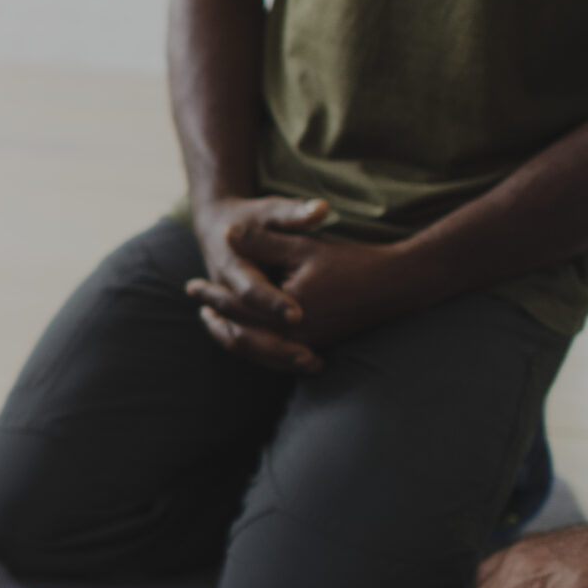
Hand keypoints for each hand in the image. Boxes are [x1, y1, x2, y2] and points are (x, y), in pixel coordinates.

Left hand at [187, 200, 426, 372]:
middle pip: (241, 333)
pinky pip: (275, 355)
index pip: (237, 306)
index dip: (211, 295)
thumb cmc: (350, 262)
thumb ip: (264, 242)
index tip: (191, 285)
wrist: (395, 284)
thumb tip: (226, 232)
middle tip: (197, 307)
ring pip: (256, 350)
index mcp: (286, 313)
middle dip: (216, 320)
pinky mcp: (315, 348)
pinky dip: (255, 347)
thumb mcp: (303, 245)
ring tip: (214, 323)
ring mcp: (305, 347)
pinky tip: (248, 335)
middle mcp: (294, 337)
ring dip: (232, 337)